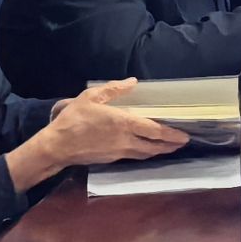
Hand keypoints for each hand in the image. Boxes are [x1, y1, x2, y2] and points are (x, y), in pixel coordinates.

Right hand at [14, 79, 186, 188]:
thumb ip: (113, 89)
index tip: (184, 135)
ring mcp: (118, 152)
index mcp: (123, 123)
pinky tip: (146, 148)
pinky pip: (133, 156)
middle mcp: (125, 140)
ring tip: (170, 147)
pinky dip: (145, 153)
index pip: (154, 130)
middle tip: (183, 142)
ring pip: (145, 153)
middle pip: (154, 146)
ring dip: (159, 150)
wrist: (56, 147)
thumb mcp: (91, 97)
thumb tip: (132, 82)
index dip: (171, 134)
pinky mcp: (111, 159)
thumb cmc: (73, 120)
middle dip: (170, 145)